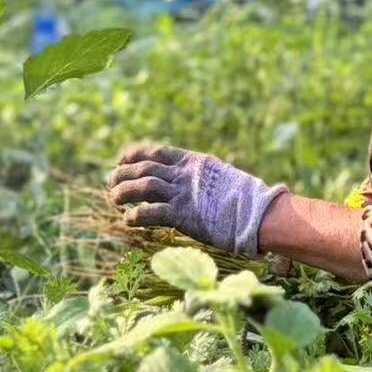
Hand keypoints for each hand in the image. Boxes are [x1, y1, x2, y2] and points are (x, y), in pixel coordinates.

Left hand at [108, 143, 286, 256]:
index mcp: (194, 162)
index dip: (134, 154)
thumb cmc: (245, 200)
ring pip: (143, 186)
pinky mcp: (183, 215)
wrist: (259, 214)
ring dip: (123, 192)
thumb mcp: (220, 178)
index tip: (121, 160)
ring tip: (114, 199)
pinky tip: (128, 219)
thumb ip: (202, 178)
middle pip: (143, 167)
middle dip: (122, 174)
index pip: (156, 151)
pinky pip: (150, 212)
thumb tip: (194, 184)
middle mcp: (185, 174)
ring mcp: (183, 194)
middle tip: (111, 184)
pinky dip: (135, 215)